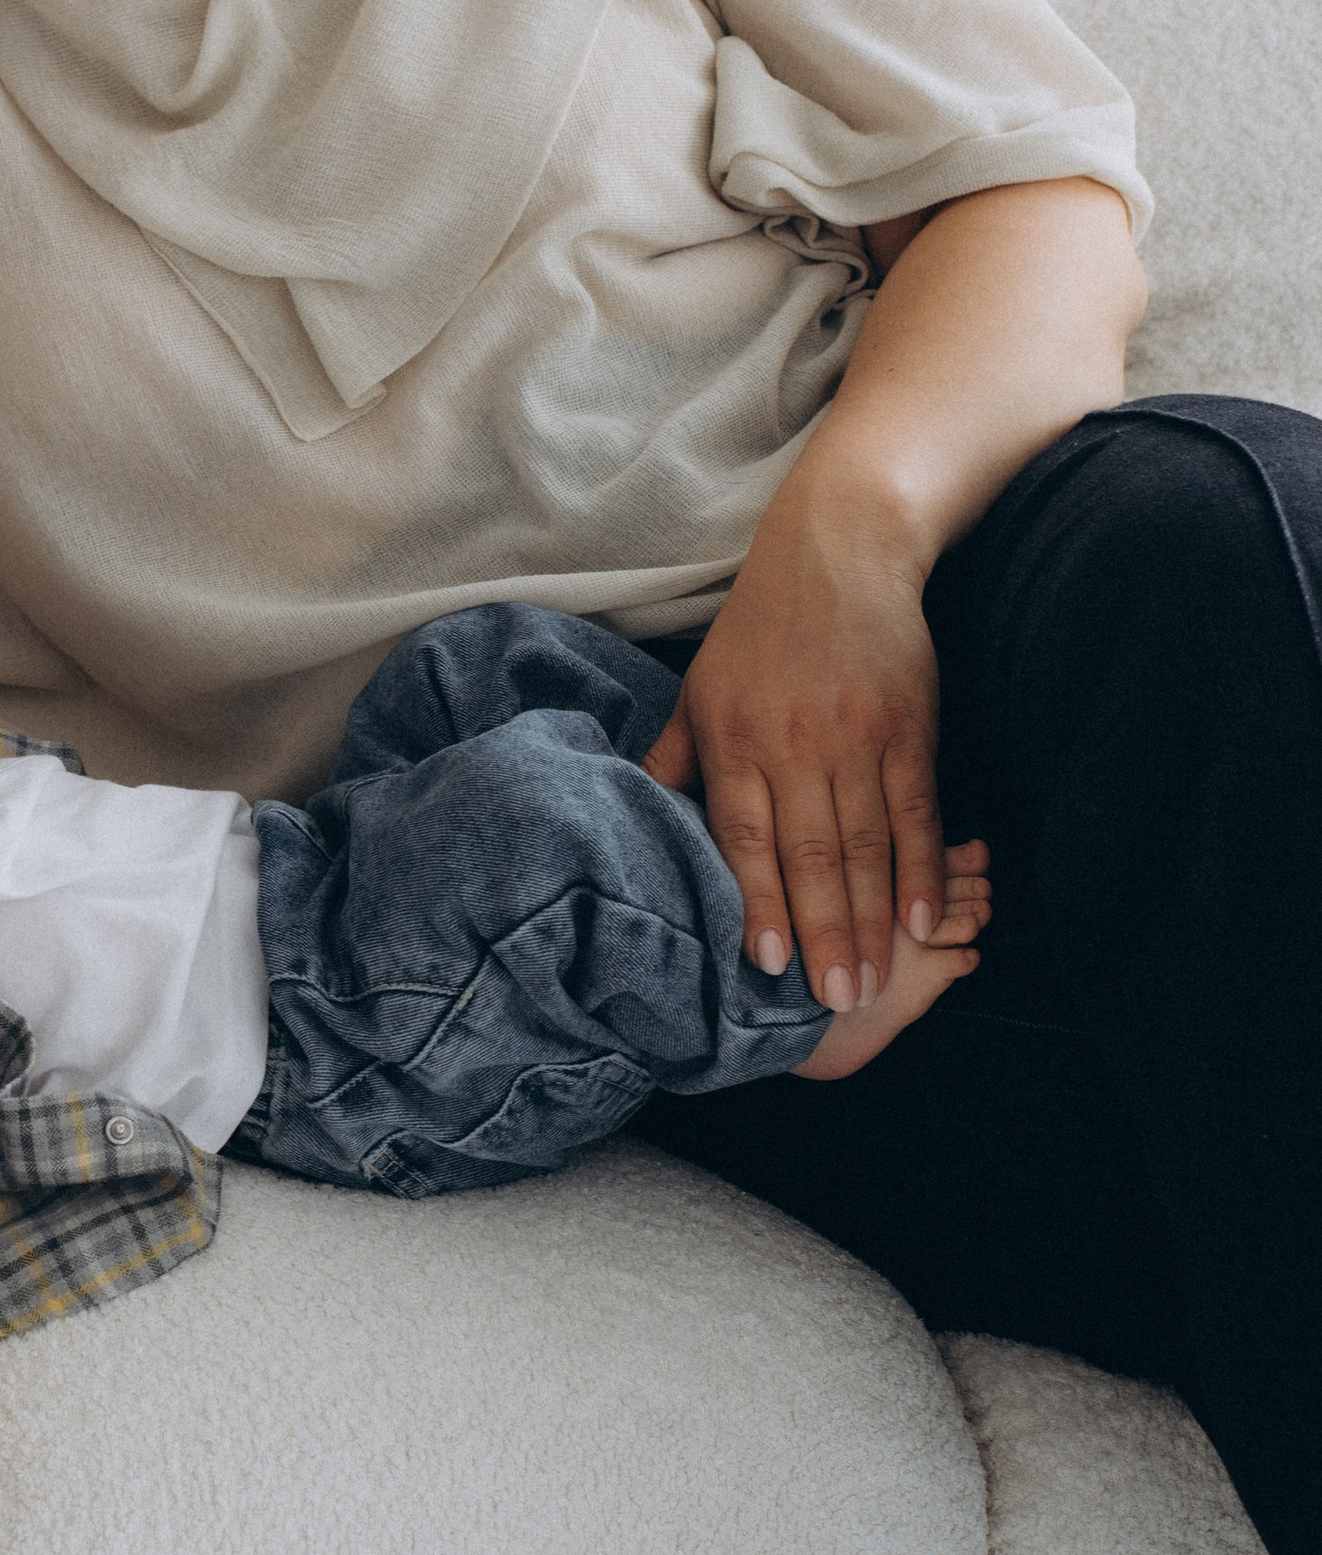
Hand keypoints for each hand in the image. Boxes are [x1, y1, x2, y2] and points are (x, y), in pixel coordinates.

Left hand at [644, 497, 944, 1010]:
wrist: (840, 550)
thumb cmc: (760, 630)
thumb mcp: (699, 688)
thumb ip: (673, 761)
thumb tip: (630, 820)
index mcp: (735, 738)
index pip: (746, 835)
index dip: (757, 900)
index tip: (765, 963)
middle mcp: (795, 743)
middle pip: (811, 853)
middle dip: (824, 933)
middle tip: (834, 1004)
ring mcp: (857, 736)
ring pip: (867, 843)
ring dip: (873, 919)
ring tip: (876, 983)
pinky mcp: (909, 726)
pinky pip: (917, 810)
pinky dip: (922, 868)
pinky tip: (924, 921)